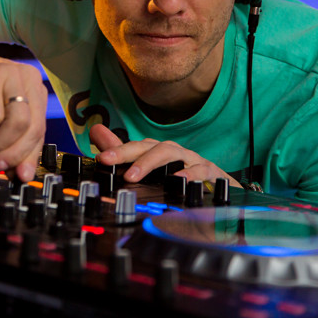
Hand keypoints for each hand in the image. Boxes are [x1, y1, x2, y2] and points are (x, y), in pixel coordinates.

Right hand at [0, 27, 47, 181]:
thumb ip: (7, 145)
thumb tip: (21, 172)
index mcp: (33, 90)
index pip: (40, 130)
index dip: (30, 156)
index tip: (21, 176)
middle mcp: (28, 78)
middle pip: (34, 128)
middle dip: (15, 154)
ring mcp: (10, 73)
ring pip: (19, 123)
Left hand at [90, 124, 242, 188]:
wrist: (221, 186)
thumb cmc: (184, 172)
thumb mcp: (152, 165)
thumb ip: (123, 151)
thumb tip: (96, 131)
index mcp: (160, 152)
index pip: (136, 147)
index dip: (117, 150)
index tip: (100, 158)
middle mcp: (175, 153)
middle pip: (151, 146)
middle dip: (129, 152)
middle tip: (109, 161)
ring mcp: (193, 161)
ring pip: (173, 153)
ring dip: (151, 162)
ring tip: (134, 174)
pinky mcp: (212, 173)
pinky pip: (202, 170)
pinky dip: (190, 174)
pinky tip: (178, 180)